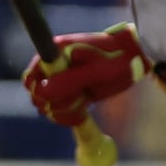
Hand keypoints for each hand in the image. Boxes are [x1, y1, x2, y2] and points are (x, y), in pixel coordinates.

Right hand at [23, 24, 149, 125]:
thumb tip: (41, 92)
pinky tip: (81, 112)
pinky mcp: (69, 89)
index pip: (31, 76)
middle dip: (53, 103)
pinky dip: (67, 113)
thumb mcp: (96, 72)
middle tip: (77, 101)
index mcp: (56, 52)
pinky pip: (58, 107)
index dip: (38, 92)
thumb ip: (69, 81)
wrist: (134, 60)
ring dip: (62, 110)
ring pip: (47, 103)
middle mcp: (54, 65)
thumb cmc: (118, 60)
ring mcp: (60, 78)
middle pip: (37, 94)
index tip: (53, 100)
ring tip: (82, 104)